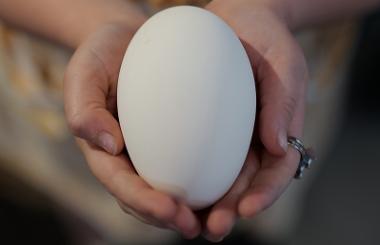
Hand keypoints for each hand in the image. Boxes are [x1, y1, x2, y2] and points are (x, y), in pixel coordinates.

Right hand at [64, 22, 200, 237]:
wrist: (130, 43)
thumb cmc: (104, 56)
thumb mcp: (85, 73)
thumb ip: (85, 109)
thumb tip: (108, 146)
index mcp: (106, 153)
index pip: (122, 185)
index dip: (144, 202)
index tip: (171, 209)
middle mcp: (131, 161)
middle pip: (149, 200)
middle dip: (171, 218)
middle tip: (197, 226)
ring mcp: (153, 155)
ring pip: (173, 193)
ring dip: (196, 212)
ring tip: (220, 221)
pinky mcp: (177, 143)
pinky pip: (194, 167)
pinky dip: (211, 183)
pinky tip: (232, 188)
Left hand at [201, 0, 308, 240]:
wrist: (236, 18)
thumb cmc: (266, 38)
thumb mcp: (284, 62)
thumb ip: (283, 102)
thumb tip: (278, 147)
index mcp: (277, 131)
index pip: (277, 171)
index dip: (265, 194)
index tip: (245, 209)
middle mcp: (252, 140)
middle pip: (245, 184)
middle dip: (230, 209)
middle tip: (212, 227)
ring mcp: (227, 136)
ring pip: (217, 178)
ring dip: (204, 203)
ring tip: (186, 220)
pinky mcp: (202, 127)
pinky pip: (193, 154)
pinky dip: (183, 174)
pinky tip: (166, 187)